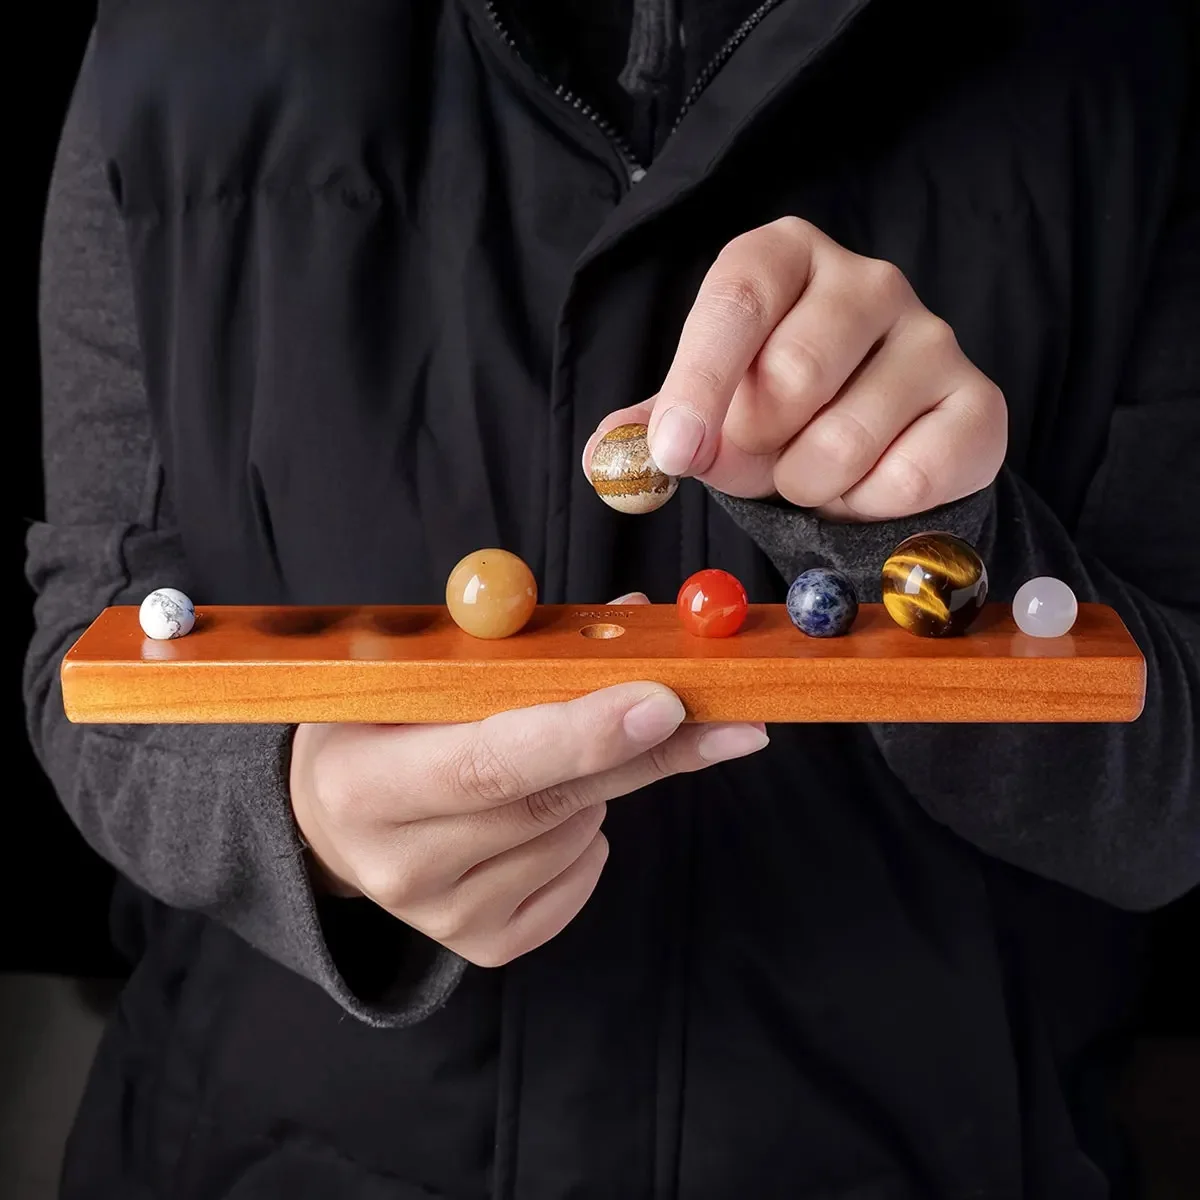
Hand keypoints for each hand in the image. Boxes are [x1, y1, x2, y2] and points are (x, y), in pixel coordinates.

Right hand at [290, 596, 767, 966]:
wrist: (334, 820)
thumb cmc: (383, 724)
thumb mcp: (418, 675)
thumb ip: (517, 650)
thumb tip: (633, 618)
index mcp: (363, 782)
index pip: (490, 761)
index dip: (581, 733)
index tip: (664, 701)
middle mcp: (399, 865)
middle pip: (549, 802)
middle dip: (641, 752)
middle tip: (727, 720)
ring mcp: (442, 917)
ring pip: (576, 834)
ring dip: (597, 784)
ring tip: (548, 757)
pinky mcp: (483, 945)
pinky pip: (580, 876)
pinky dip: (589, 833)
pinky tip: (548, 808)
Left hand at [583, 217, 1005, 520]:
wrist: (876, 445)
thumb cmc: (775, 412)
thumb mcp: (708, 404)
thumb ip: (658, 422)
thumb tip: (608, 455)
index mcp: (785, 258)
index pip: (737, 299)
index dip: (700, 383)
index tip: (675, 453)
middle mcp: (868, 280)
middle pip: (791, 376)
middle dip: (753, 449)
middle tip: (755, 460)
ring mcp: (934, 336)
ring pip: (843, 442)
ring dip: (806, 485)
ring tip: (809, 470)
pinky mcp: (979, 404)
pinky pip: (905, 480)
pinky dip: (864, 507)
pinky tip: (863, 485)